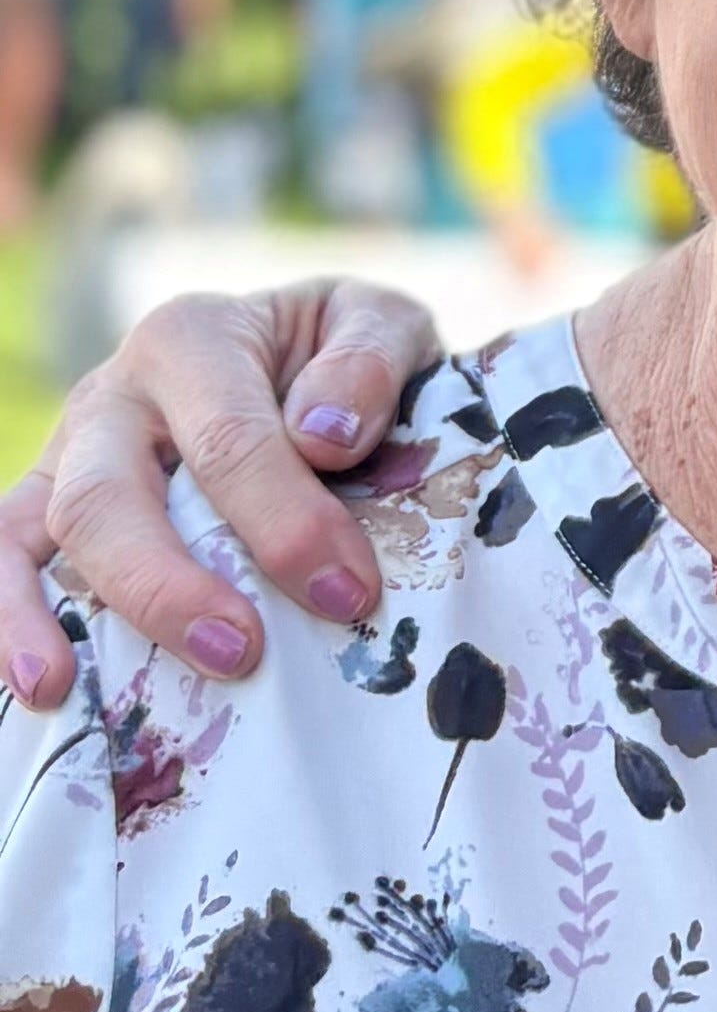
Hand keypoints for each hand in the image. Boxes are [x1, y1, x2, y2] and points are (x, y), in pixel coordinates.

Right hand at [0, 280, 451, 707]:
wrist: (305, 360)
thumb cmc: (344, 356)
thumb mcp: (383, 325)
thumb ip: (369, 361)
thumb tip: (324, 436)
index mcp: (193, 339)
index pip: (227, 439)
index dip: (285, 522)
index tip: (346, 592)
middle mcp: (114, 394)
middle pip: (109, 494)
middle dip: (167, 584)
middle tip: (238, 653)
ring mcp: (68, 455)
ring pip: (39, 532)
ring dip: (52, 614)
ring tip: (65, 686)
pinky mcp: (47, 509)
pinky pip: (3, 558)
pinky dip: (5, 619)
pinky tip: (34, 685)